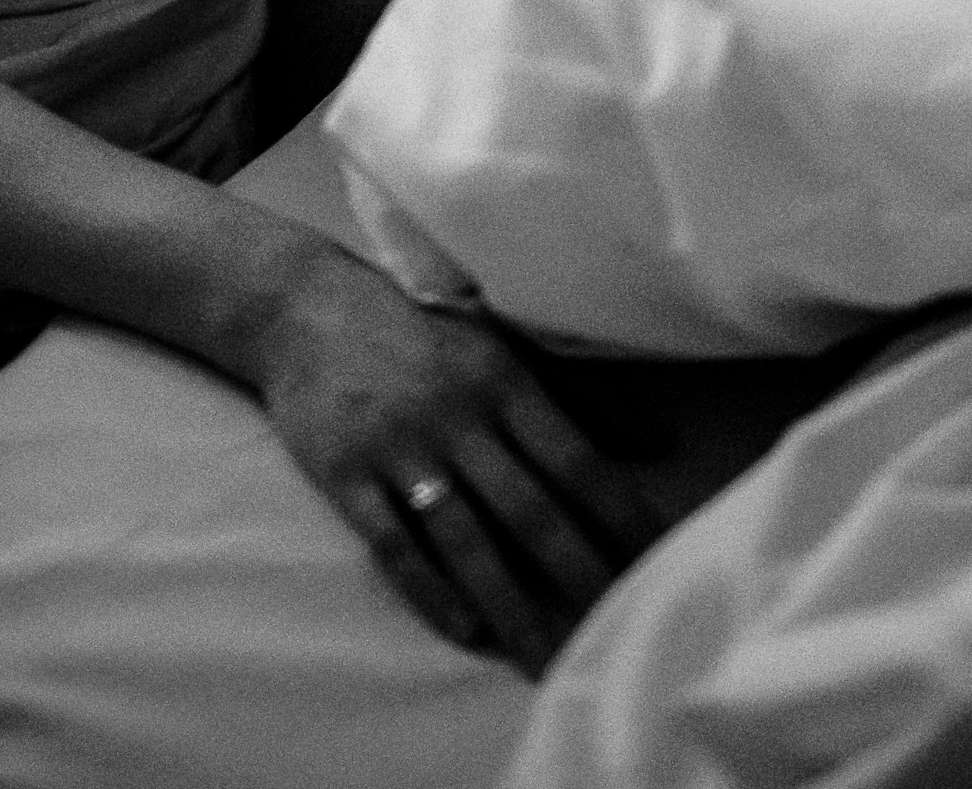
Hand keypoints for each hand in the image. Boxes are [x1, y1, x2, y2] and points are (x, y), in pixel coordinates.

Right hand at [252, 243, 662, 675]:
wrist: (307, 308)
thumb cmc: (421, 332)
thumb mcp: (503, 347)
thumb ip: (581, 399)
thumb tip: (665, 443)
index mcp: (503, 380)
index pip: (576, 459)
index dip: (620, 518)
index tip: (661, 569)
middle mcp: (457, 413)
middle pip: (529, 509)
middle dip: (577, 578)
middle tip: (614, 639)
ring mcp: (399, 445)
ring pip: (465, 539)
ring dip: (511, 606)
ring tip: (547, 663)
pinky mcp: (345, 472)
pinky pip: (393, 543)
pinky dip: (430, 588)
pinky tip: (465, 630)